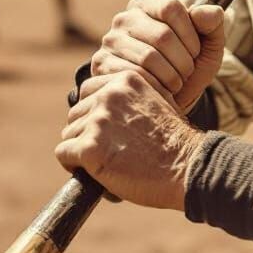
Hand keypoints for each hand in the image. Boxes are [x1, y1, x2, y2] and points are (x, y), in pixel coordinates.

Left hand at [57, 71, 204, 209]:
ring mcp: (98, 120)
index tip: (106, 130)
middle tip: (107, 150)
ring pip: (69, 133)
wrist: (188, 167)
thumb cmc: (176, 143)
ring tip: (105, 163)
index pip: (88, 90)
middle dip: (86, 132)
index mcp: (125, 80)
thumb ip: (131, 99)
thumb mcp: (158, 103)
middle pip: (76, 112)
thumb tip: (107, 108)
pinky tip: (94, 172)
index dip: (93, 112)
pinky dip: (74, 166)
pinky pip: (64, 153)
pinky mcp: (89, 147)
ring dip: (82, 149)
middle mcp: (109, 94)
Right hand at [89, 0, 224, 114]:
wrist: (165, 100)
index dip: (190, 34)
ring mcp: (110, 42)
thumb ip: (213, 24)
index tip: (195, 51)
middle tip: (186, 73)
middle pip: (162, 35)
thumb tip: (208, 12)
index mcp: (147, 5)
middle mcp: (124, 18)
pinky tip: (160, 91)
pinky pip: (134, 77)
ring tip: (176, 83)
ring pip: (149, 57)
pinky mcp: (102, 66)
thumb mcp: (207, 47)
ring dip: (172, 76)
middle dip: (184, 60)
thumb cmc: (187, 68)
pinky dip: (155, 88)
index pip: (171, 7)